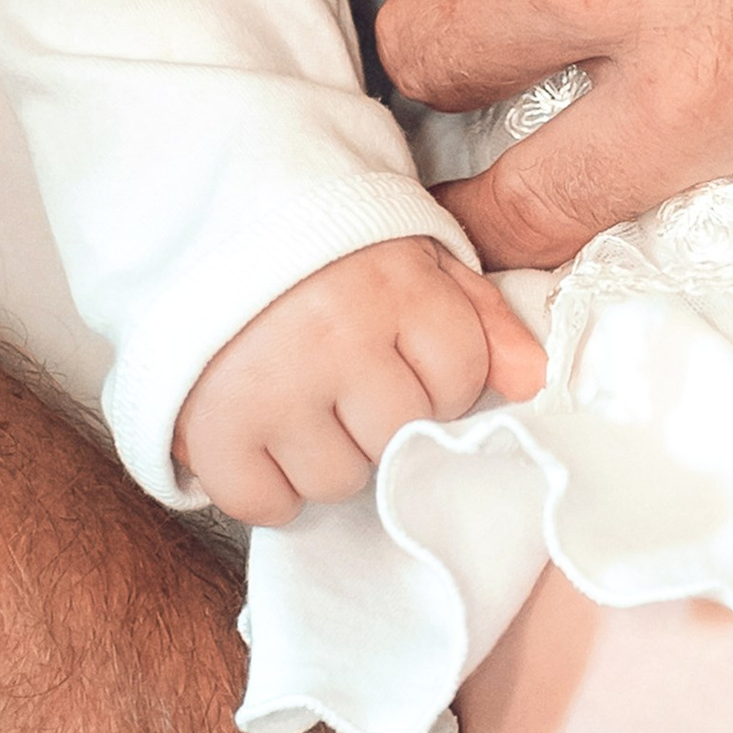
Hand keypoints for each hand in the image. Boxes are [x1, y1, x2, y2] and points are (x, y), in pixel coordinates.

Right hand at [174, 236, 544, 525]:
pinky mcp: (211, 429)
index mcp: (394, 288)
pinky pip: (265, 504)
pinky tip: (263, 438)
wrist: (197, 228)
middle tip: (346, 383)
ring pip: (339, 479)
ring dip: (327, 456)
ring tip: (301, 404)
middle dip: (382, 420)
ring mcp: (272, 387)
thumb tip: (535, 381)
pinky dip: (267, 487)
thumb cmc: (323, 254)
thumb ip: (481, 316)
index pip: (460, 380)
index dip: (438, 378)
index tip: (401, 355)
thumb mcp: (414, 258)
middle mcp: (335, 337)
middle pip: (401, 437)